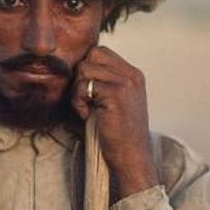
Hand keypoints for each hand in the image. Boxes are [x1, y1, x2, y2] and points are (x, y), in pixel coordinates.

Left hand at [72, 46, 157, 197]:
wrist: (131, 157)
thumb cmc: (117, 134)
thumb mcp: (115, 102)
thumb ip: (103, 82)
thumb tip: (77, 68)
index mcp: (133, 75)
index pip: (101, 52)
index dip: (87, 68)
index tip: (87, 92)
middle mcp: (132, 75)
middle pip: (92, 54)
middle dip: (81, 75)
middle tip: (84, 98)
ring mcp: (125, 83)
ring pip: (85, 68)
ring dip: (78, 89)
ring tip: (85, 108)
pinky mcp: (115, 94)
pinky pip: (84, 85)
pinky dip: (79, 100)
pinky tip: (86, 115)